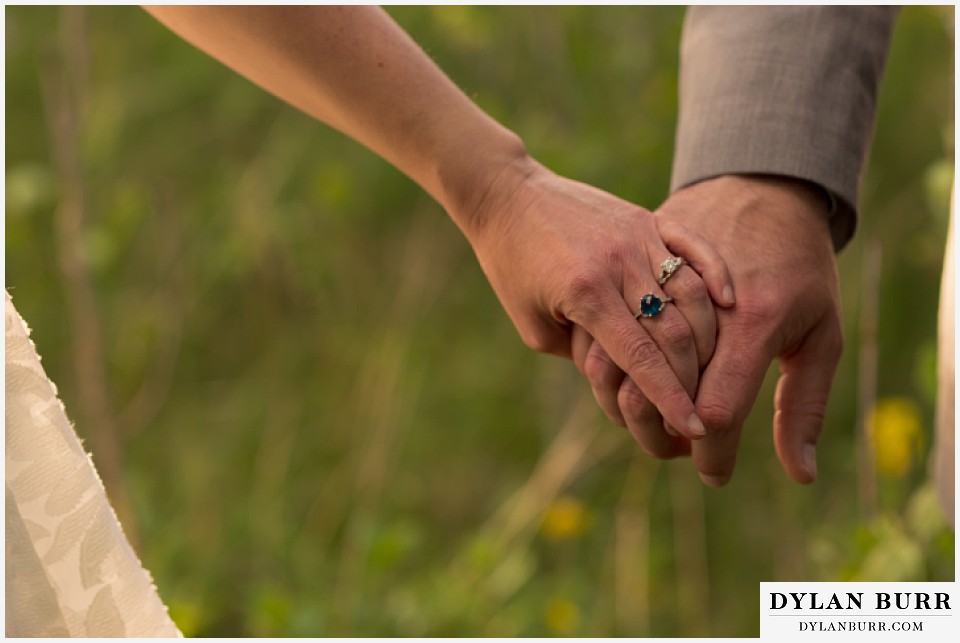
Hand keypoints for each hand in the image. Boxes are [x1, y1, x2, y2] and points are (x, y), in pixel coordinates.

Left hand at [456, 154, 733, 439]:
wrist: (508, 197)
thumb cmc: (512, 267)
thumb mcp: (534, 325)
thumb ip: (582, 352)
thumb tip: (628, 376)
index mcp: (585, 293)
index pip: (641, 356)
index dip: (670, 397)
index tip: (693, 428)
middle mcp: (617, 263)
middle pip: (675, 328)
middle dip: (694, 376)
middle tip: (704, 405)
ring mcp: (635, 236)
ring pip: (691, 291)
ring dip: (708, 335)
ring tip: (712, 368)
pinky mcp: (644, 219)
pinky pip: (691, 248)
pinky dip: (714, 275)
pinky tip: (729, 302)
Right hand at [582, 175, 841, 485]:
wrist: (765, 185)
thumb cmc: (801, 262)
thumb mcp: (822, 332)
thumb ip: (804, 406)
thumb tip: (797, 475)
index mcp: (754, 320)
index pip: (718, 408)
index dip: (710, 451)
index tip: (709, 472)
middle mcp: (698, 300)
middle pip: (661, 389)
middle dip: (661, 432)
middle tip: (674, 448)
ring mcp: (659, 274)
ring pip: (621, 358)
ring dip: (629, 399)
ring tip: (650, 417)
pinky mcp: (631, 260)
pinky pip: (607, 322)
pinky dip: (611, 356)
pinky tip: (627, 373)